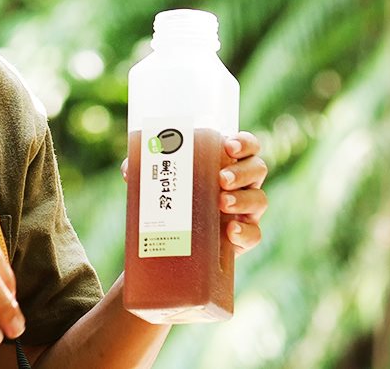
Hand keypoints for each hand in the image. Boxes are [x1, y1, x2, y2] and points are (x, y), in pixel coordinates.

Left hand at [121, 130, 269, 256]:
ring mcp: (246, 212)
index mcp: (227, 163)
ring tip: (223, 202)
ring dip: (243, 199)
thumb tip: (129, 168)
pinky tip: (230, 231)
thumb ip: (146, 173)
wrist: (173, 248)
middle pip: (257, 169)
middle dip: (241, 172)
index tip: (228, 146)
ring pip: (260, 200)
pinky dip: (245, 232)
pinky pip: (254, 235)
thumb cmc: (172, 203)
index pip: (247, 146)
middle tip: (220, 178)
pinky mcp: (242, 239)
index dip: (244, 142)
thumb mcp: (159, 184)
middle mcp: (242, 185)